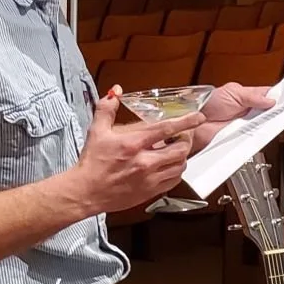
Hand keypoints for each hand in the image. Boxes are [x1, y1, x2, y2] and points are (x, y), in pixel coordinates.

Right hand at [66, 93, 197, 213]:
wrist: (86, 192)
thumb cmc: (91, 164)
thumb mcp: (97, 131)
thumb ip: (107, 108)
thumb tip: (115, 91)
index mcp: (133, 144)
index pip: (167, 129)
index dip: (186, 121)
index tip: (197, 117)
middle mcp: (144, 162)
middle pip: (180, 149)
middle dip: (186, 140)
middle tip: (184, 135)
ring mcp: (149, 179)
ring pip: (180, 166)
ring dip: (182, 156)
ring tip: (176, 150)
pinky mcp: (149, 192)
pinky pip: (173, 181)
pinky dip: (176, 172)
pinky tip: (170, 166)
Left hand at [190, 83, 274, 149]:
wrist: (195, 123)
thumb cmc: (207, 104)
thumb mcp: (233, 93)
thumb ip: (253, 96)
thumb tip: (270, 100)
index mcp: (248, 96)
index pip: (269, 96)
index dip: (279, 97)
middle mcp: (249, 112)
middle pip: (269, 112)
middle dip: (276, 112)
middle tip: (283, 111)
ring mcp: (246, 125)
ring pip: (264, 126)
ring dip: (268, 124)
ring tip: (273, 120)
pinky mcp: (242, 138)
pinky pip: (254, 138)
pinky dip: (258, 136)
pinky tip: (262, 132)